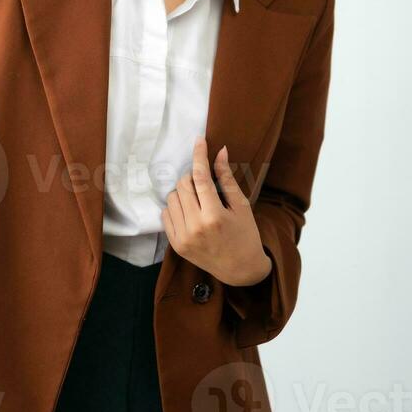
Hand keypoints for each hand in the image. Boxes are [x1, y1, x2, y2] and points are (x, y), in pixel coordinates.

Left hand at [161, 137, 273, 287]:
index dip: (199, 155)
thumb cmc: (246, 235)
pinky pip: (166, 214)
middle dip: (192, 177)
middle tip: (203, 183)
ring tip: (198, 199)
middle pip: (183, 185)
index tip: (199, 141)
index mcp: (215, 216)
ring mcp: (183, 237)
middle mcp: (196, 226)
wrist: (241, 270)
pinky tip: (189, 212)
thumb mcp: (241, 206)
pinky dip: (175, 207)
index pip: (200, 177)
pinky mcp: (176, 245)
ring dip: (183, 192)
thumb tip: (219, 152)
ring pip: (172, 198)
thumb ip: (227, 179)